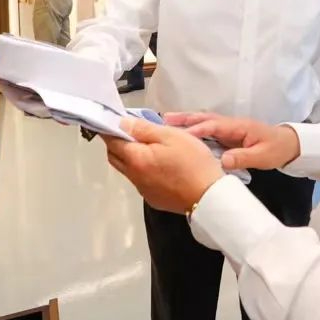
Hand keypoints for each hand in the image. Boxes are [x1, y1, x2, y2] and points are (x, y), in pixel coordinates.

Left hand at [102, 118, 223, 213]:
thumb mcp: (171, 136)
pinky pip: (139, 181)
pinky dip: (141, 170)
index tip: (113, 120)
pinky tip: (158, 165)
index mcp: (136, 159)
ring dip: (129, 157)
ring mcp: (143, 190)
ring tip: (146, 146)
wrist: (209, 196)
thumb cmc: (192, 162)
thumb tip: (121, 123)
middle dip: (116, 142)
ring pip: (127, 170)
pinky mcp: (153, 199)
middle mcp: (134, 177)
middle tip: (128, 130)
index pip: (112, 141)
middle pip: (114, 157)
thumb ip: (143, 129)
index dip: (110, 129)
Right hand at [166, 113, 300, 170]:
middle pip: (204, 119)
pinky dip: (193, 128)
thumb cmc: (275, 149)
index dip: (196, 130)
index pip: (213, 126)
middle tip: (164, 120)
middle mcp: (230, 124)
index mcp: (238, 127)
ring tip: (165, 122)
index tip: (178, 135)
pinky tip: (181, 133)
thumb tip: (223, 160)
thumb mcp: (263, 156)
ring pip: (204, 122)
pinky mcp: (227, 135)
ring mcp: (228, 128)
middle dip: (185, 119)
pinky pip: (207, 129)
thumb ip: (243, 158)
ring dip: (186, 122)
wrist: (287, 145)